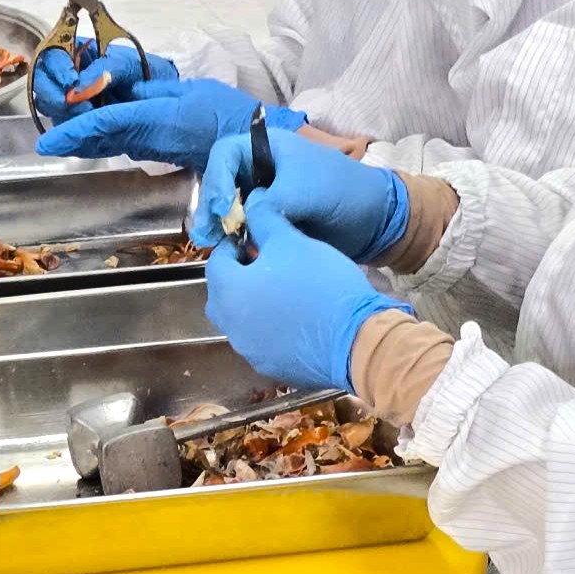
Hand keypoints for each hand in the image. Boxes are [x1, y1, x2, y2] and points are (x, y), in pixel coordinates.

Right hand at [33, 40, 176, 122]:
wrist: (165, 102)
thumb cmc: (148, 76)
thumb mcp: (131, 64)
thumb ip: (107, 68)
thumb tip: (81, 85)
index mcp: (78, 55)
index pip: (50, 55)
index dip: (54, 67)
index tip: (70, 80)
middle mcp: (68, 78)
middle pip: (41, 84)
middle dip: (54, 95)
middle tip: (78, 104)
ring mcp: (70, 103)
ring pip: (49, 109)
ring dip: (65, 114)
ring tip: (89, 116)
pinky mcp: (76, 126)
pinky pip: (63, 132)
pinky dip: (70, 134)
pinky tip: (86, 132)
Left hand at [36, 78, 306, 169]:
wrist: (248, 144)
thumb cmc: (223, 112)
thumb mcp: (183, 91)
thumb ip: (147, 89)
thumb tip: (118, 89)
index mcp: (149, 120)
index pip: (100, 124)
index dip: (71, 131)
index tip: (46, 142)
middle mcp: (142, 139)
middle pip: (94, 138)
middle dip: (67, 135)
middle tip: (45, 132)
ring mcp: (146, 148)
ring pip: (102, 143)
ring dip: (79, 137)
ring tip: (58, 127)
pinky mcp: (152, 151)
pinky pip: (116, 143)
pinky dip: (96, 137)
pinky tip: (84, 130)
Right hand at [190, 129, 407, 262]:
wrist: (376, 222)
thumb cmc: (342, 192)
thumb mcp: (304, 191)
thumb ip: (267, 202)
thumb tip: (239, 220)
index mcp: (268, 148)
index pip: (225, 155)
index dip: (217, 179)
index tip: (224, 209)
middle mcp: (261, 169)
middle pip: (220, 182)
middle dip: (211, 207)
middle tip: (208, 235)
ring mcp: (264, 195)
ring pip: (228, 207)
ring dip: (218, 226)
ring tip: (213, 246)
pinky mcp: (269, 220)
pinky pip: (243, 227)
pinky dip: (234, 239)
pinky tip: (232, 252)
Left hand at [203, 197, 407, 392]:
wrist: (357, 341)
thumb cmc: (320, 284)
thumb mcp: (291, 241)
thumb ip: (264, 219)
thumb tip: (250, 205)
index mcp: (228, 291)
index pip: (217, 261)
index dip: (235, 246)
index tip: (257, 240)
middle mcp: (230, 325)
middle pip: (225, 292)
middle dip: (242, 275)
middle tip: (271, 264)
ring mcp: (249, 351)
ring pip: (242, 318)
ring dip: (255, 302)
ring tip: (286, 290)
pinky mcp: (270, 368)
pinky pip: (262, 341)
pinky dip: (271, 328)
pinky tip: (298, 319)